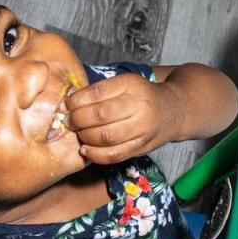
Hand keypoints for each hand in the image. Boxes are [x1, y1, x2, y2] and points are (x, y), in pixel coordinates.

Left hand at [64, 74, 182, 163]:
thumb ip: (100, 92)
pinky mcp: (141, 147)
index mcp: (131, 85)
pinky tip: (85, 149)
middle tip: (69, 121)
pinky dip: (95, 155)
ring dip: (84, 137)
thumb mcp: (124, 83)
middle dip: (77, 120)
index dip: (76, 101)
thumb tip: (68, 104)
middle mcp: (139, 106)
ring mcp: (142, 129)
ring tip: (78, 133)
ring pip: (105, 137)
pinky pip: (114, 155)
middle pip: (99, 116)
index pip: (96, 93)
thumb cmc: (141, 95)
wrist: (172, 111)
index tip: (65, 106)